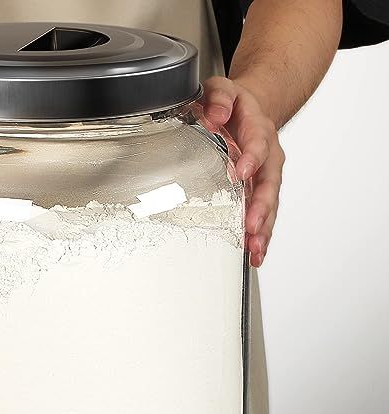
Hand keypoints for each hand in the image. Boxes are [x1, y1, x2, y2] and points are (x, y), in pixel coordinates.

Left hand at [201, 76, 285, 266]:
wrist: (249, 109)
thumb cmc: (231, 104)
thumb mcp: (220, 89)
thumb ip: (218, 97)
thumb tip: (215, 114)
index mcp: (256, 129)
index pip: (257, 143)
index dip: (251, 158)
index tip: (241, 173)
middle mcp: (267, 156)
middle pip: (269, 183)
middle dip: (261, 206)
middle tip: (251, 225)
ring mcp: (265, 176)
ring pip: (269, 204)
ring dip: (263, 227)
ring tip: (255, 248)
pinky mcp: (259, 192)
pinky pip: (263, 214)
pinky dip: (260, 234)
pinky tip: (255, 253)